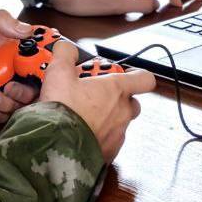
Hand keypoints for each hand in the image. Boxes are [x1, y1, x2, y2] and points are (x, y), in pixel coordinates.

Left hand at [0, 11, 42, 122]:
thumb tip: (28, 30)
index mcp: (6, 48)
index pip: (35, 56)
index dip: (43, 63)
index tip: (43, 68)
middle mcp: (5, 70)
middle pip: (32, 86)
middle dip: (24, 90)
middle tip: (8, 87)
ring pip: (18, 104)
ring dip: (6, 102)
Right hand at [39, 40, 156, 162]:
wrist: (57, 146)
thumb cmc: (64, 110)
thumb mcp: (59, 72)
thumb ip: (65, 54)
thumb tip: (66, 47)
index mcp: (116, 89)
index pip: (144, 79)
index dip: (137, 75)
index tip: (124, 74)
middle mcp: (122, 112)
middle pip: (131, 101)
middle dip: (116, 97)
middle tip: (94, 94)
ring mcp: (118, 134)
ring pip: (120, 123)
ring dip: (106, 117)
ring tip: (82, 115)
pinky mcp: (109, 153)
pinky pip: (109, 141)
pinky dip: (98, 136)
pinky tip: (80, 133)